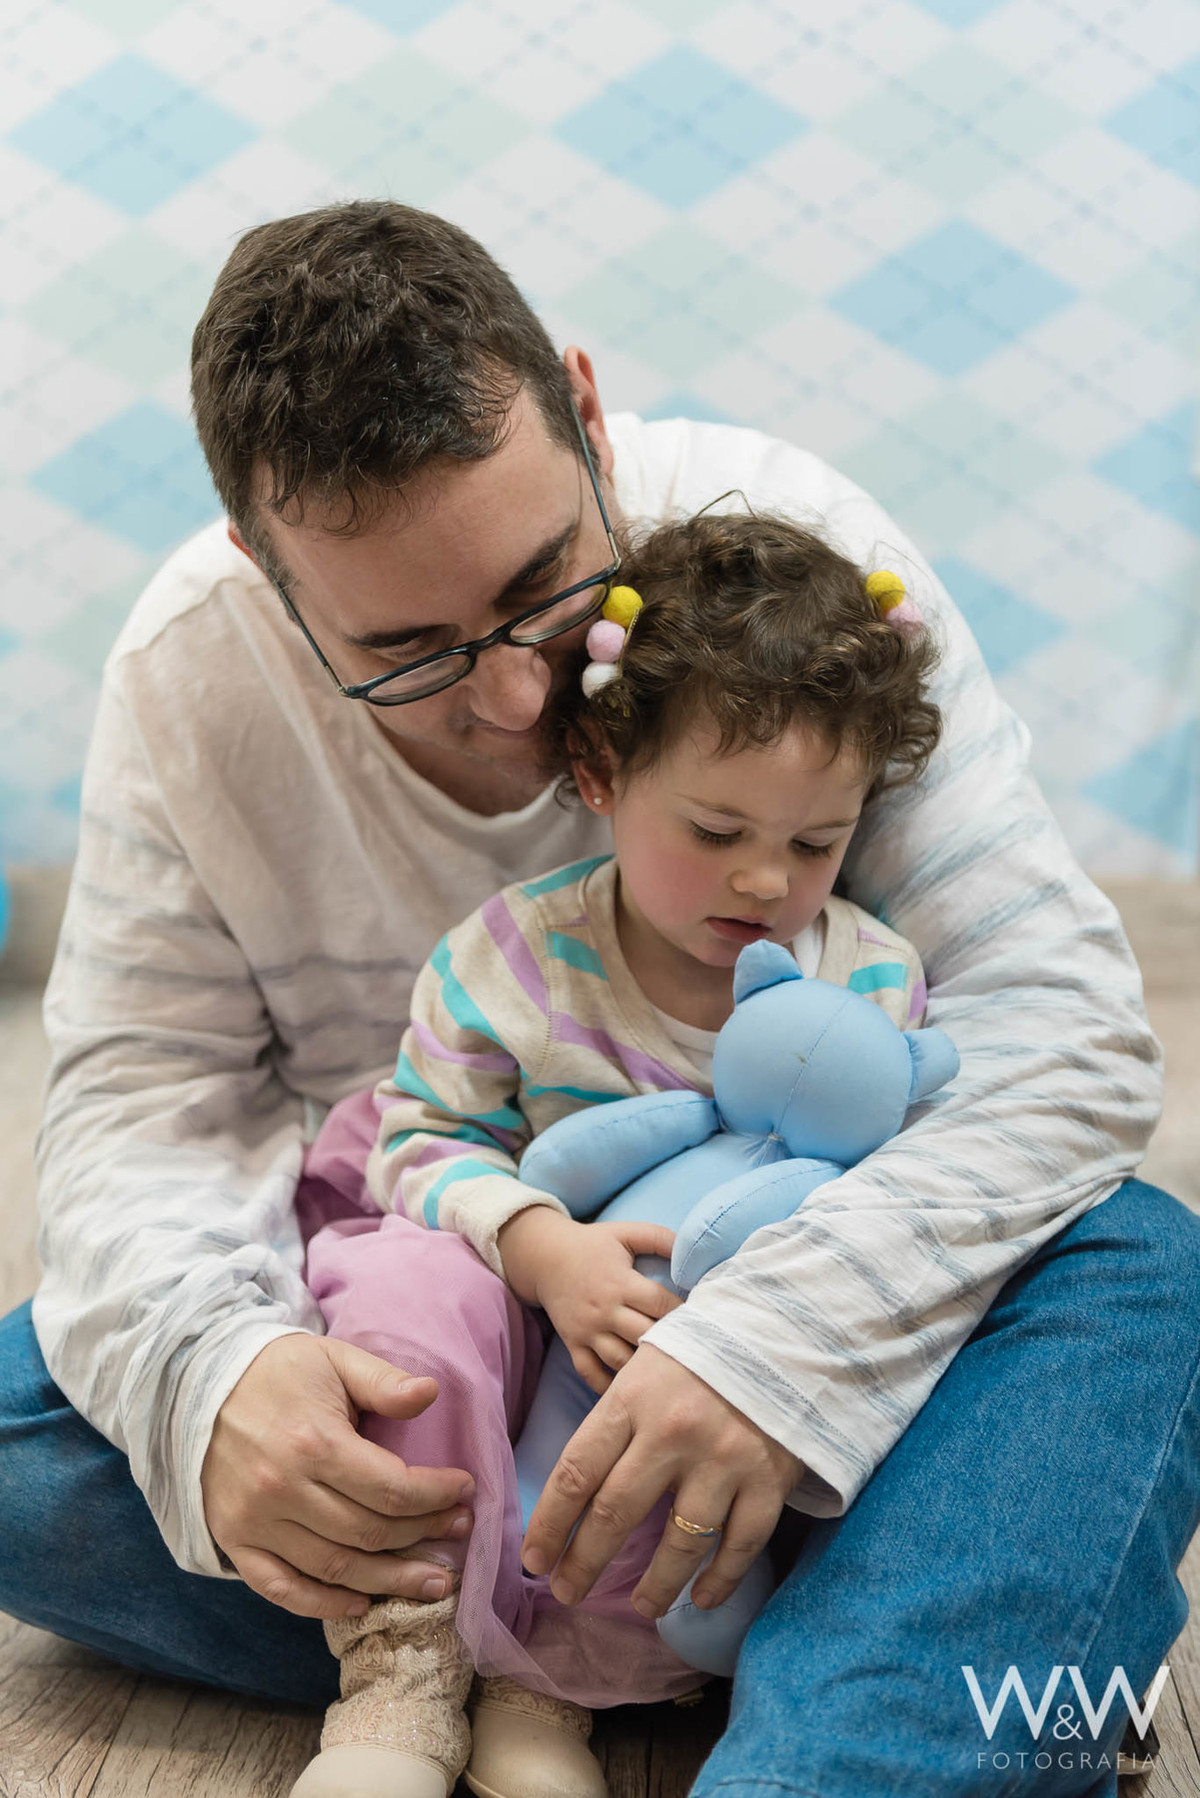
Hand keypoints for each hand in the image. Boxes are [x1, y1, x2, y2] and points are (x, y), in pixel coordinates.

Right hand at [201, 1333, 475, 1619]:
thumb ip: (383, 1381)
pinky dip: (323, 1605)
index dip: (436, 1495)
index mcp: (313, 1442)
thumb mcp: (334, 1358)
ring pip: (336, 1568)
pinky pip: (282, 1589)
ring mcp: (255, 1522)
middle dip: (425, 1535)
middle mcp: (283, 1489)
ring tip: (434, 1583)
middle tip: (461, 1531)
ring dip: (390, 1580)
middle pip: (370, 1533)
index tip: (465, 1490)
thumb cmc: (278, 1370)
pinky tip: (362, 1603)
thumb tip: (432, 1393)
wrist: (199, 1381)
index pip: (391, 1488)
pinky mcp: (234, 1540)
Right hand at [498, 1208, 680, 1392]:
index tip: (701, 1319)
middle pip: (643, 1336)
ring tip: (665, 1371)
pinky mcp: (573, 1344)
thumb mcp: (626, 1233)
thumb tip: (691, 1254)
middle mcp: (604, 1310)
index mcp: (620, 1282)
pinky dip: (609, 1386)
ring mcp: (587, 1330)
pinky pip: (591, 1374)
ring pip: (620, 1361)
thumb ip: (660, 1238)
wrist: (546, 1257)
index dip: (684, 1313)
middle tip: (690, 1351)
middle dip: (668, 1343)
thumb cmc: (593, 1244)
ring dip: (642, 1368)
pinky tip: (630, 1387)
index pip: (660, 1304)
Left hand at [521, 1343, 801, 1617]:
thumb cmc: (698, 1356)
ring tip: (642, 1605)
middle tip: (568, 1593)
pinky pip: (740, 1545)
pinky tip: (701, 1598)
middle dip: (584, 1562)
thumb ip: (615, 1424)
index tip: (534, 1561)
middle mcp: (673, 1432)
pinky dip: (720, 1580)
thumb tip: (580, 1492)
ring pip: (680, 1544)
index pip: (577, 1472)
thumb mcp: (643, 1369)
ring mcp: (724, 1459)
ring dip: (655, 1586)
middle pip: (614, 1513)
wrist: (780, 1332)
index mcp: (632, 1400)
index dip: (549, 1524)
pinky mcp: (768, 1479)